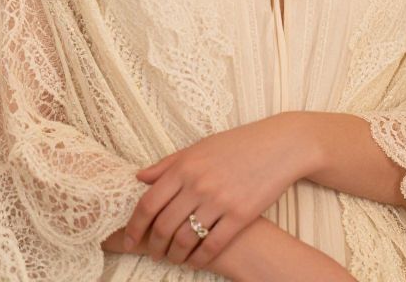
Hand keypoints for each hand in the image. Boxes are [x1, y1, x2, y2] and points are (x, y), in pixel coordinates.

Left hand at [123, 113, 311, 269]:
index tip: (128, 240)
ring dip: (175, 255)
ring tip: (173, 259)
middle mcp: (198, 183)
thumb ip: (168, 164)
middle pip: (164, 226)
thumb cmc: (236, 145)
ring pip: (186, 239)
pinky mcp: (240, 215)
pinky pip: (212, 245)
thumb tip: (140, 177)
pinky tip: (195, 261)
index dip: (134, 226)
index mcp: (185, 166)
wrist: (277, 146)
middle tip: (153, 253)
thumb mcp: (199, 147)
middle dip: (154, 246)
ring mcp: (219, 200)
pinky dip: (199, 259)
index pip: (148, 203)